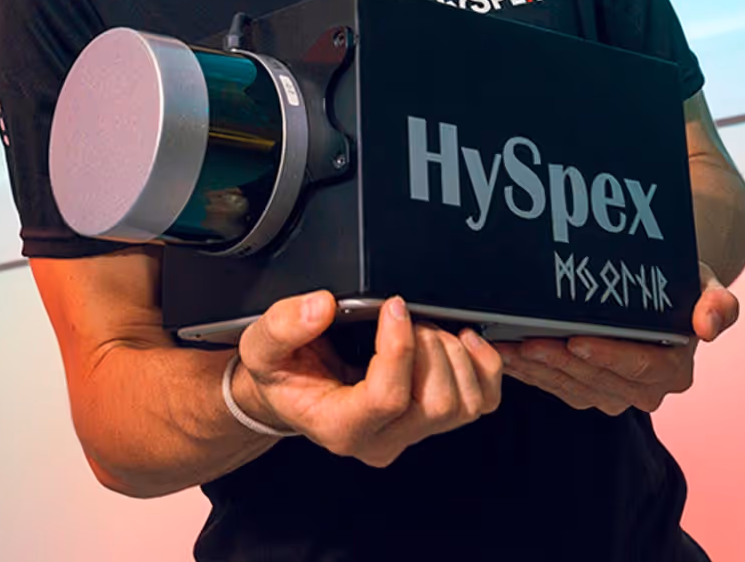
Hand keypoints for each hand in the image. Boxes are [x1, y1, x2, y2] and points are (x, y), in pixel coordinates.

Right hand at [235, 291, 503, 466]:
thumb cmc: (281, 371)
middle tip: (406, 316)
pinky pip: (481, 402)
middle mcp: (381, 440)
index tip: (393, 306)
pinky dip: (483, 366)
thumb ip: (284, 325)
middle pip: (435, 403)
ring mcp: (411, 434)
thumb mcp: (261, 346)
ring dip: (452, 354)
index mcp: (340, 426)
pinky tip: (462, 340)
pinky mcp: (433, 421)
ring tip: (424, 327)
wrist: (290, 390)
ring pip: (463, 404)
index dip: (399, 347)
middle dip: (428, 346)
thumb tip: (322, 306)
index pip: (388, 398)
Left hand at [497, 261, 738, 415]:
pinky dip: (531, 374)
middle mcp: (645, 390)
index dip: (607, 357)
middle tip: (528, 342)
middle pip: (598, 381)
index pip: (639, 369)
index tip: (576, 341)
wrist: (658, 290)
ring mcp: (614, 393)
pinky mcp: (587, 391)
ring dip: (539, 371)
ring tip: (507, 349)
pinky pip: (557, 388)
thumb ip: (718, 304)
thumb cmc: (678, 284)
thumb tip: (709, 326)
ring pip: (572, 388)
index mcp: (674, 370)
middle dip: (561, 363)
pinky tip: (505, 356)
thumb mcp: (705, 284)